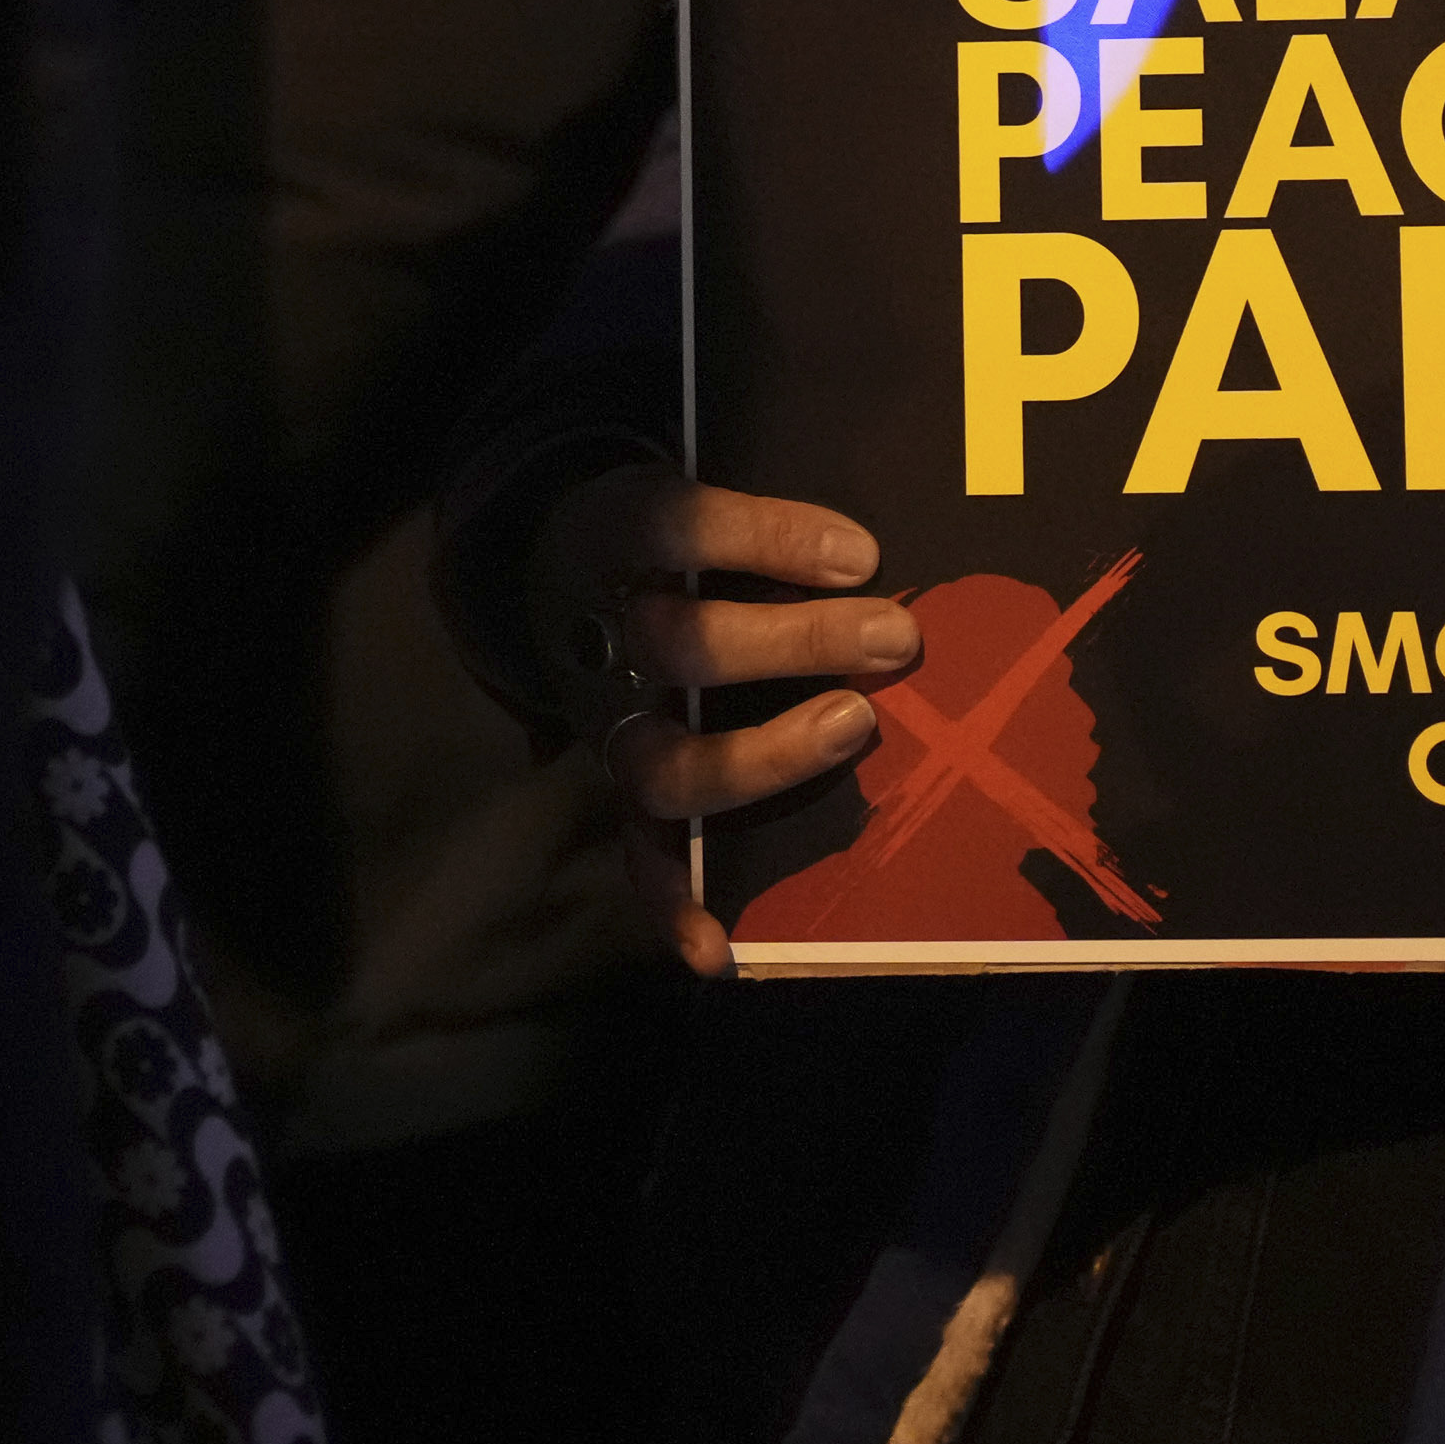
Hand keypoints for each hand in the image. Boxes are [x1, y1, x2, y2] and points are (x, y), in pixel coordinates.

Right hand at [519, 467, 920, 980]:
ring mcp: (607, 723)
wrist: (551, 564)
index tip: (861, 554)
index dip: (768, 539)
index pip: (679, 529)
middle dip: (793, 645)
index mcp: (618, 540)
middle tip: (893, 637)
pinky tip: (719, 948)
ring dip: (767, 755)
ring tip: (856, 725)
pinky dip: (674, 903)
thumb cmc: (661, 538)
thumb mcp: (691, 496)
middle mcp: (602, 638)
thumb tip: (873, 557)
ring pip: (666, 761)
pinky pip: (638, 854)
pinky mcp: (617, 787)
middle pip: (682, 646)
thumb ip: (766, 523)